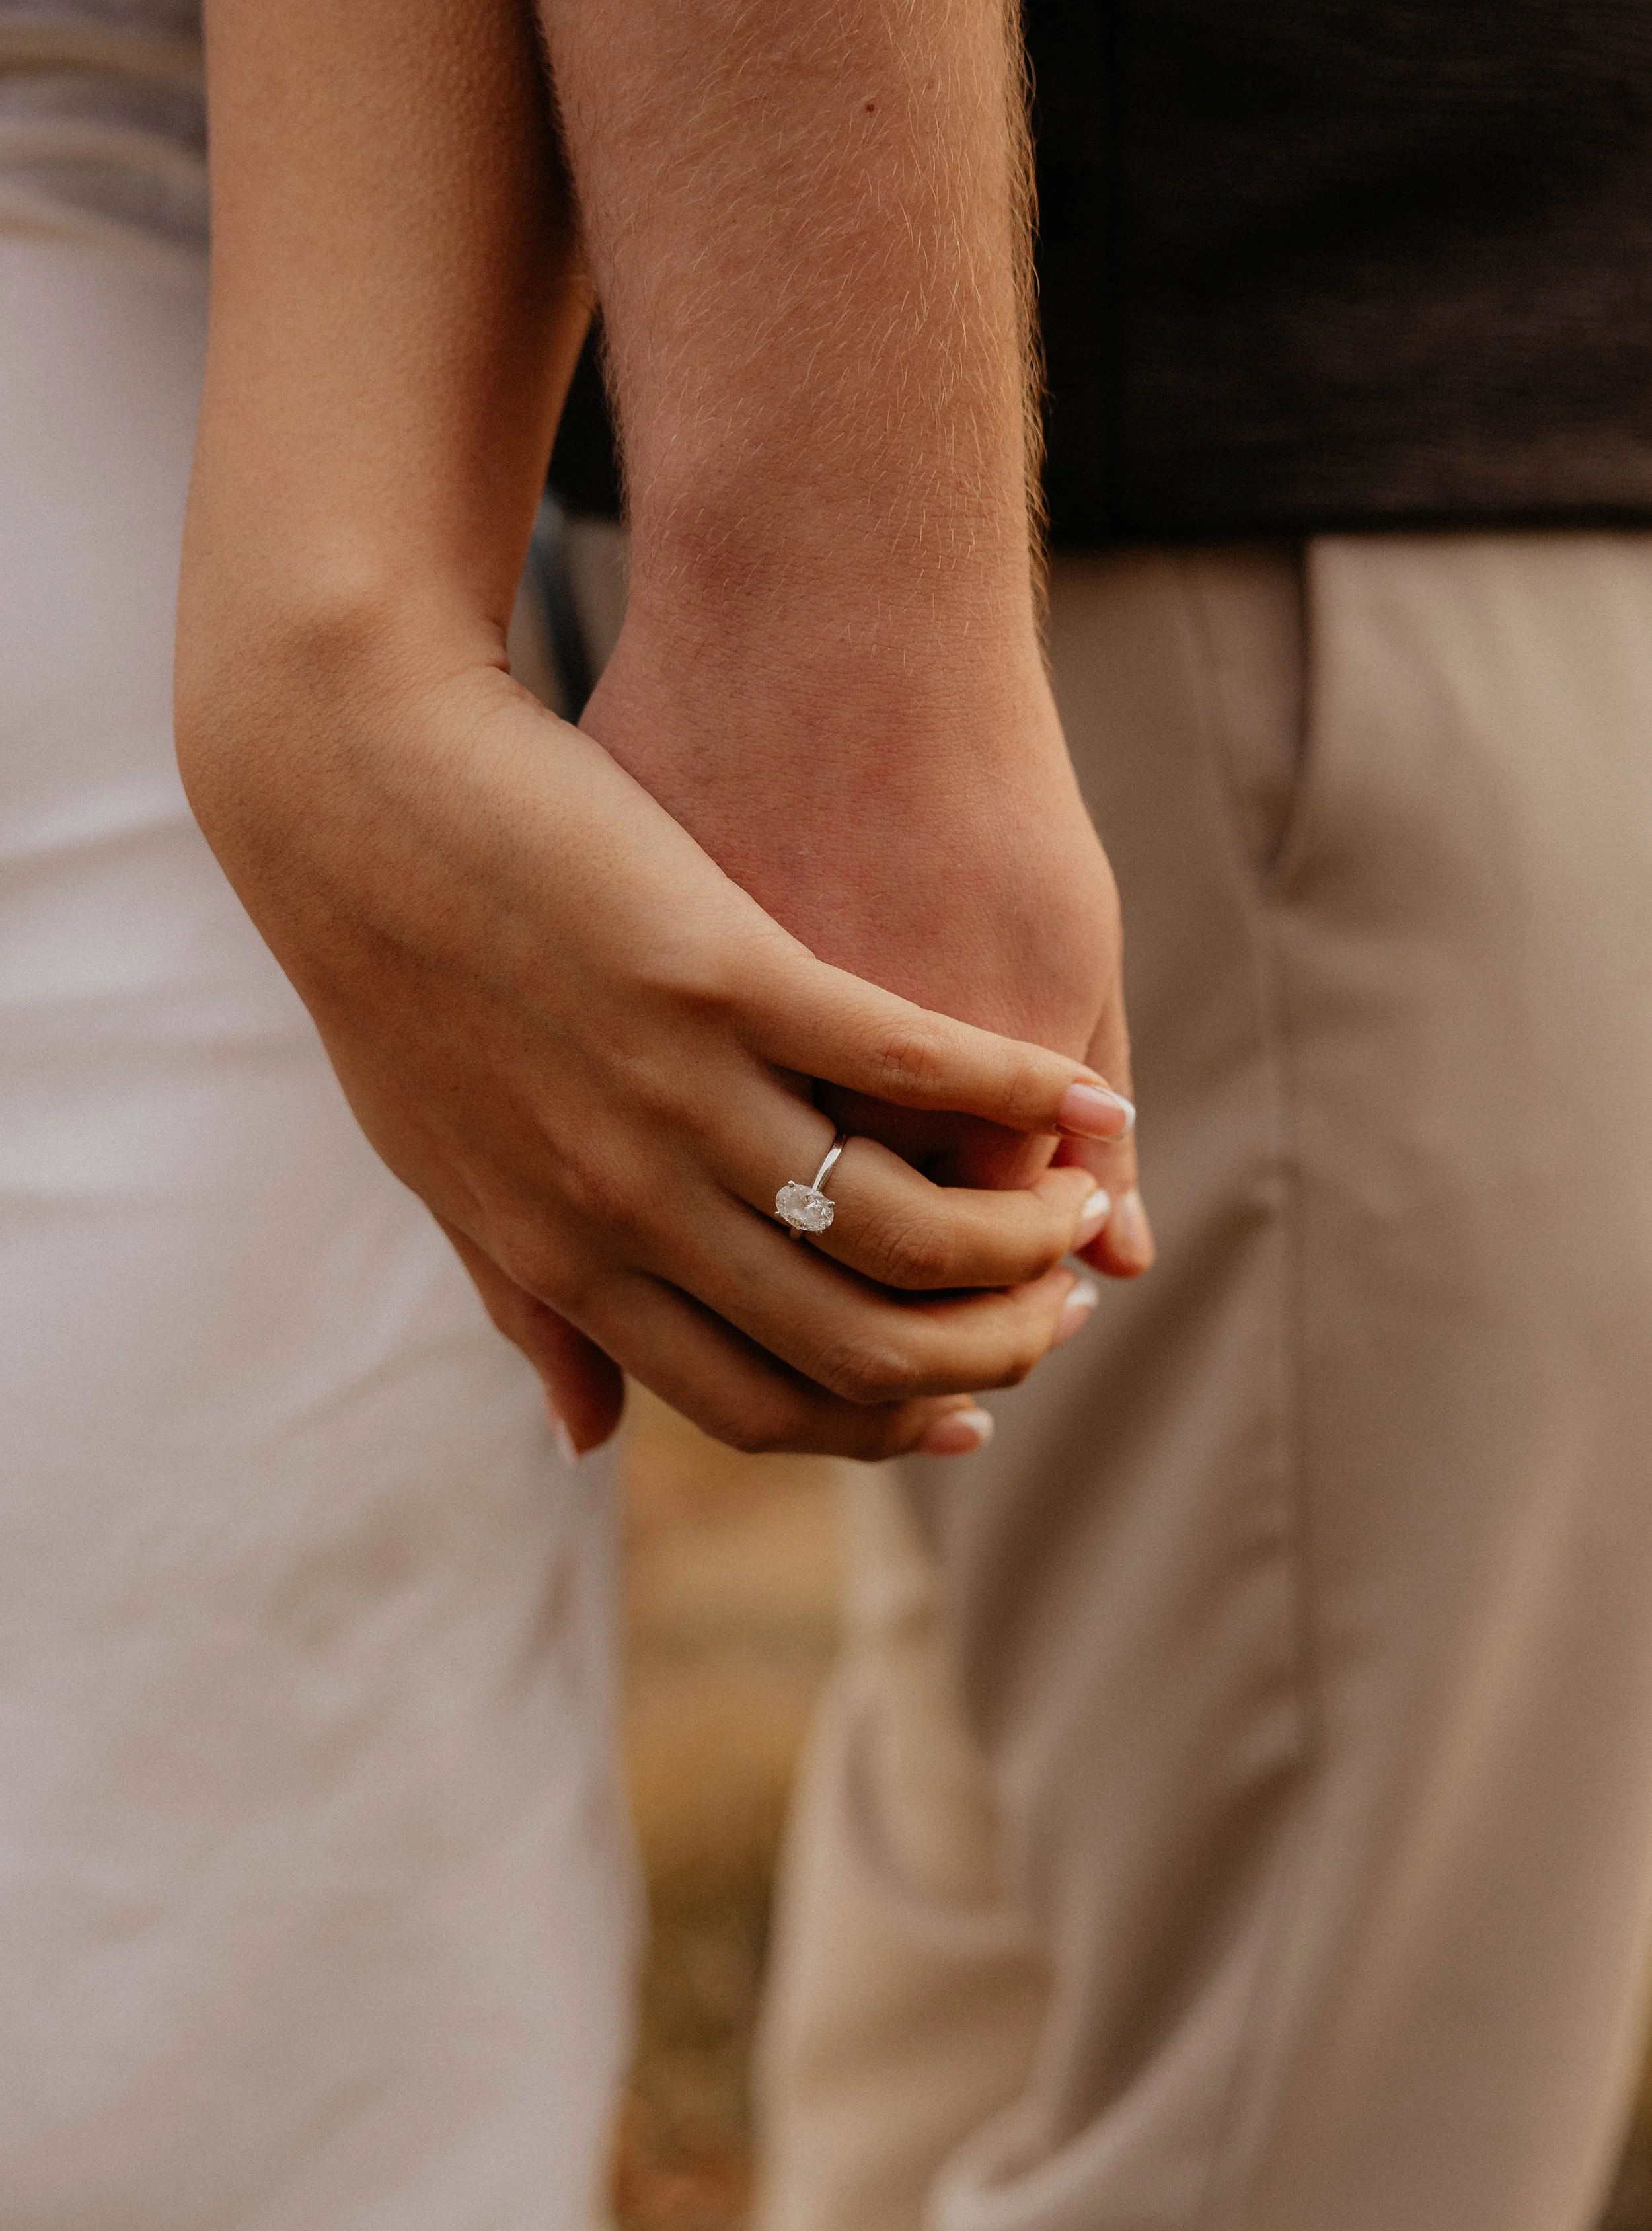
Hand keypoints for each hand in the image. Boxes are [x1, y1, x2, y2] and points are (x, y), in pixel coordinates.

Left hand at [176, 619, 1134, 1457]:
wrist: (344, 786)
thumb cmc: (394, 973)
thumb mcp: (445, 1171)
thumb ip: (532, 1307)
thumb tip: (584, 1444)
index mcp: (570, 1259)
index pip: (762, 1406)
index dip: (885, 1427)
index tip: (969, 1412)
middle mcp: (628, 1204)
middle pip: (858, 1340)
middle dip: (986, 1348)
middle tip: (1056, 1311)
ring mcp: (675, 1093)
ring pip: (904, 1225)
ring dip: (1023, 1234)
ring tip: (1081, 1202)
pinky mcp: (718, 973)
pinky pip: (908, 1066)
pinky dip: (1015, 1090)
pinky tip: (1080, 1093)